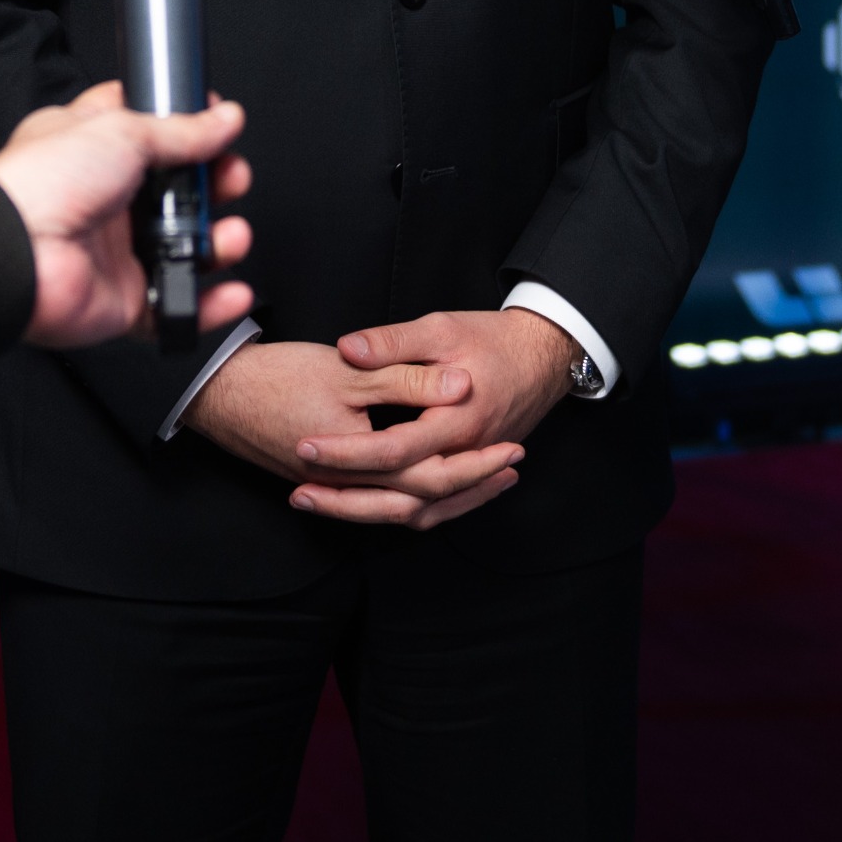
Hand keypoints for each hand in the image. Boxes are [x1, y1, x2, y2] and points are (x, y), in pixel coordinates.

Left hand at [0, 82, 253, 347]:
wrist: (17, 254)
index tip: (218, 125)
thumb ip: (180, 130)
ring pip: (184, 247)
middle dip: (215, 184)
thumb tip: (223, 119)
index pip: (150, 130)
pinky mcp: (123, 299)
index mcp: (94, 148)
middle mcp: (106, 199)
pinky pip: (175, 304)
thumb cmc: (42, 184)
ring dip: (219, 242)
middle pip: (178, 189)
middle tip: (231, 178)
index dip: (187, 125)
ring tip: (231, 235)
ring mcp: (115, 251)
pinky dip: (207, 303)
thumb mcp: (121, 131)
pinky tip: (231, 289)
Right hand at [187, 335, 525, 531]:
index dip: (476, 465)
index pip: (431, 475)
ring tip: (482, 481)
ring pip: (399, 510)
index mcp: (360, 461)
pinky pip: (378, 501)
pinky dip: (410, 495)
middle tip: (512, 469)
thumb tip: (460, 386)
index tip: (512, 451)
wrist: (216, 393)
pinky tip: (424, 479)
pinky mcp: (323, 479)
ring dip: (445, 497)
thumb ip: (405, 378)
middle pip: (422, 503)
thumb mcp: (347, 370)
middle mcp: (349, 485)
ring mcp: (334, 487)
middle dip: (471, 487)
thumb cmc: (277, 377)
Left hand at [284, 308, 574, 522]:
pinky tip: (365, 506)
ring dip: (367, 513)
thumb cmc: (492, 339)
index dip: (346, 452)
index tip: (305, 446)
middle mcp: (465, 455)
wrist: (543, 355)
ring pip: (419, 512)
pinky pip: (436, 508)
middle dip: (346, 500)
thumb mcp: (440, 328)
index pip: (392, 450)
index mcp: (456, 421)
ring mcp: (470, 470)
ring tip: (319, 503)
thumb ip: (393, 343)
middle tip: (299, 492)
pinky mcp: (471, 473)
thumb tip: (348, 349)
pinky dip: (399, 512)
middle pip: (402, 498)